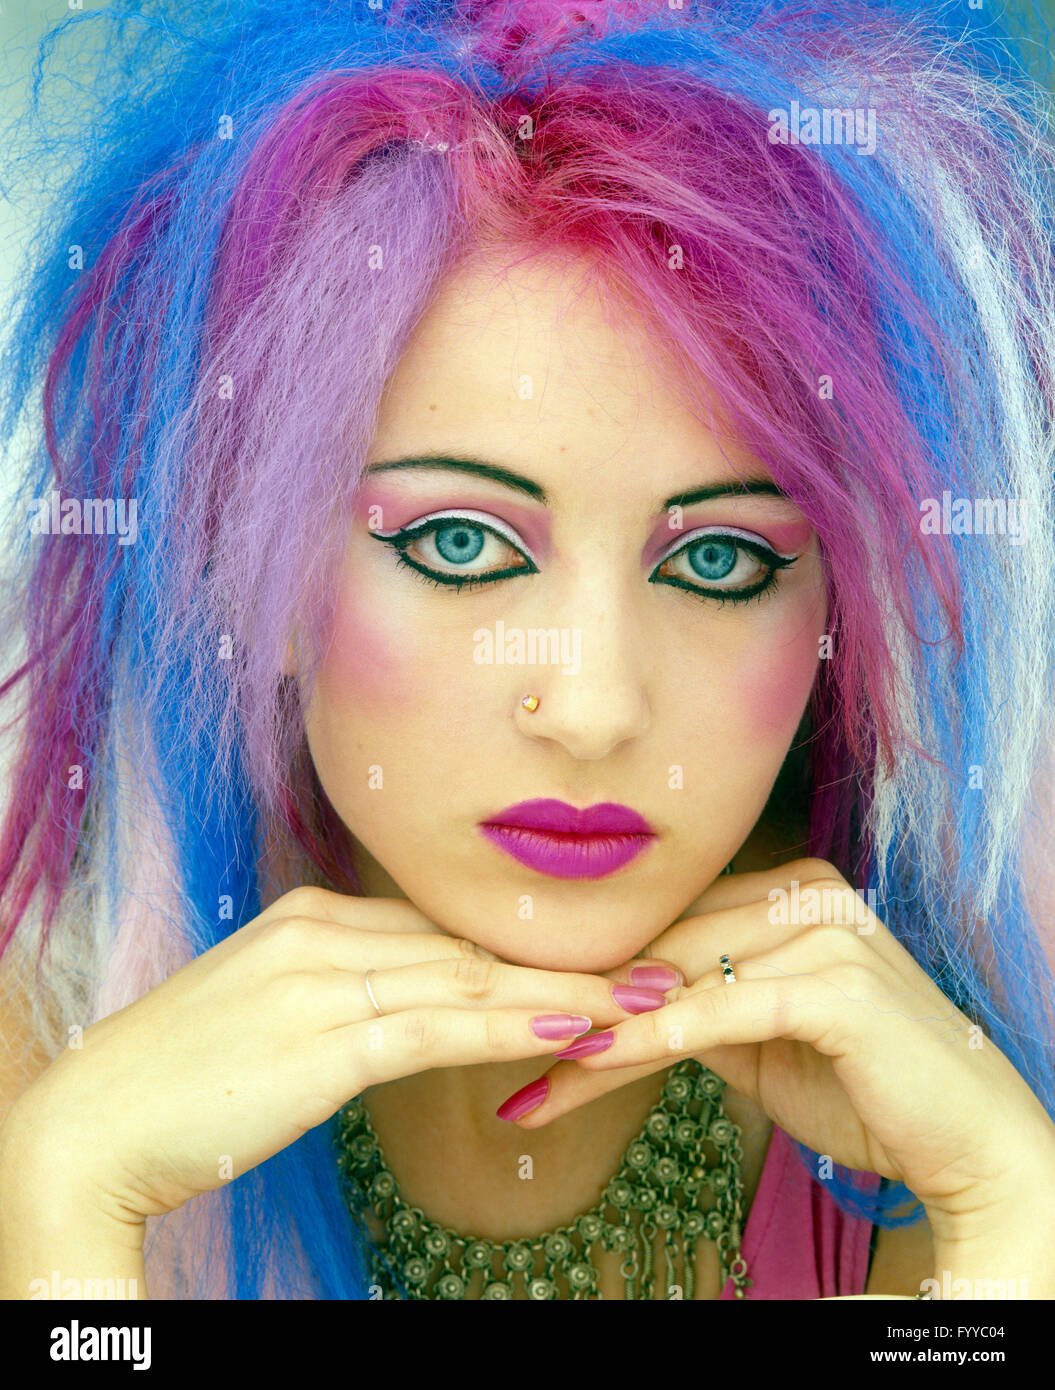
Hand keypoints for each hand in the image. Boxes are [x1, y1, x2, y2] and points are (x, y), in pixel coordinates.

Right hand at [1, 886, 666, 1224]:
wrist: (90, 1125)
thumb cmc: (181, 1077)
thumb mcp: (270, 1012)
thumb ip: (343, 991)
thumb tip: (415, 1001)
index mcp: (312, 916)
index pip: (445, 926)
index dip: (526, 943)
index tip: (597, 950)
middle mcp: (323, 930)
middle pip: (470, 944)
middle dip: (567, 958)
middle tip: (658, 962)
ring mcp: (322, 979)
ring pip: (469, 979)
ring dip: (566, 992)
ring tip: (648, 997)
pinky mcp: (321, 1040)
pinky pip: (437, 1027)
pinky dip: (513, 1027)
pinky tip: (576, 1032)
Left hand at [505, 859, 1054, 1245]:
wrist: (966, 1140)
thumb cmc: (863, 1086)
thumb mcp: (760, 1040)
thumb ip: (695, 1007)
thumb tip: (612, 1010)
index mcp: (790, 890)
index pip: (668, 925)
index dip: (597, 971)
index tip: (528, 1013)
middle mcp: (806, 893)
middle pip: (664, 946)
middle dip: (586, 1004)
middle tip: (513, 1050)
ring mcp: (826, 931)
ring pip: (682, 977)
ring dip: (606, 1030)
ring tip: (543, 1075)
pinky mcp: (838, 984)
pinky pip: (723, 1008)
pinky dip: (657, 1036)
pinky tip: (601, 1062)